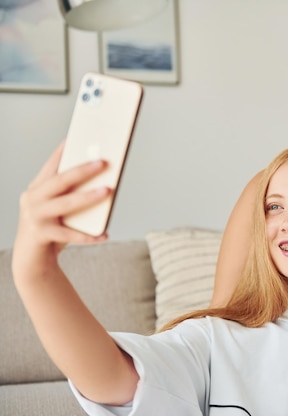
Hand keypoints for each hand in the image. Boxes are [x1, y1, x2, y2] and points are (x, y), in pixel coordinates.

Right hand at [12, 142, 110, 278]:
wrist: (31, 259)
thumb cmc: (51, 229)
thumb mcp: (60, 209)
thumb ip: (73, 195)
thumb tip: (105, 183)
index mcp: (37, 188)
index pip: (52, 164)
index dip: (64, 150)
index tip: (78, 136)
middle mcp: (32, 198)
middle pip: (60, 180)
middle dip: (83, 170)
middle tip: (104, 162)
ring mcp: (34, 216)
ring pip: (66, 204)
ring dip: (89, 197)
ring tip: (108, 190)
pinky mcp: (40, 235)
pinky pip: (70, 235)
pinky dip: (90, 236)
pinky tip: (105, 234)